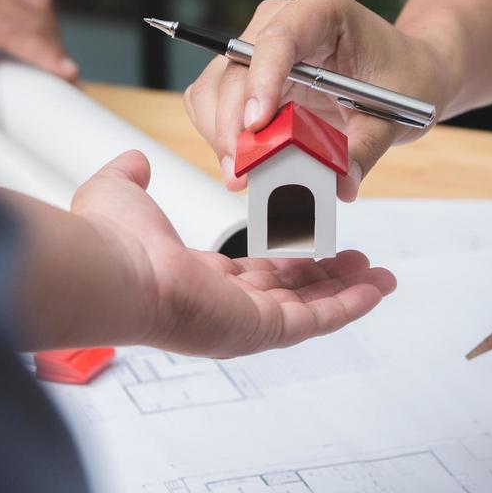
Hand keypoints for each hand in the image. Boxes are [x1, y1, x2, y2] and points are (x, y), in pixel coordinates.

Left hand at [72, 150, 395, 356]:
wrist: (114, 271)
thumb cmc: (112, 242)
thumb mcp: (122, 193)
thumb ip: (131, 177)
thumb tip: (134, 161)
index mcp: (198, 280)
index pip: (253, 275)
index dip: (288, 262)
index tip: (312, 246)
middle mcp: (224, 308)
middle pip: (290, 296)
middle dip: (328, 280)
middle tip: (358, 264)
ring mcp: (245, 324)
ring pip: (311, 311)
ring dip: (348, 293)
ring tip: (380, 277)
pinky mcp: (262, 330)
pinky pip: (317, 321)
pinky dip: (349, 307)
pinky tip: (375, 291)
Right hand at [184, 0, 457, 200]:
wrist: (404, 72)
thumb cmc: (403, 77)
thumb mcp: (395, 114)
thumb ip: (366, 149)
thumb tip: (340, 185)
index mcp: (322, 11)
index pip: (278, 39)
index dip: (261, 82)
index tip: (256, 125)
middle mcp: (281, 20)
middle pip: (236, 69)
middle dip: (233, 125)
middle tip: (243, 173)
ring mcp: (258, 46)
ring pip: (215, 87)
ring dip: (221, 134)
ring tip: (243, 174)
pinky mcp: (248, 75)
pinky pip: (215, 102)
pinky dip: (221, 134)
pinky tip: (243, 159)